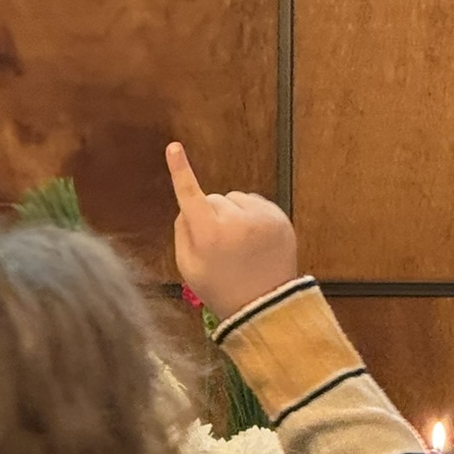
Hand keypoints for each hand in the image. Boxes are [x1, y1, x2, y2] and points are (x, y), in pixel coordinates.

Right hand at [166, 142, 298, 320]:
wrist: (266, 306)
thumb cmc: (220, 288)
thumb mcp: (188, 266)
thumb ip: (182, 231)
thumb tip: (187, 206)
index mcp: (209, 234)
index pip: (190, 195)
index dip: (180, 170)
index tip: (174, 147)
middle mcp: (236, 221)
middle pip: (213, 199)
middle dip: (211, 215)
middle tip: (220, 246)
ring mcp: (261, 218)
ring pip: (235, 200)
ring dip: (233, 214)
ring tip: (239, 245)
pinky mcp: (279, 218)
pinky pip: (255, 204)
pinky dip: (251, 216)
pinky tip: (253, 240)